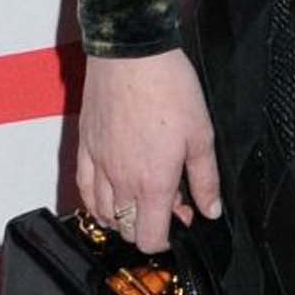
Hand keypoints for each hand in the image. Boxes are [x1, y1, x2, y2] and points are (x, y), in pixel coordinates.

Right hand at [76, 48, 221, 252]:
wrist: (132, 53)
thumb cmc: (168, 88)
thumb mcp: (201, 135)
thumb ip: (205, 179)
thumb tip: (211, 210)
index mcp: (153, 182)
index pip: (149, 239)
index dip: (166, 240)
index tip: (180, 222)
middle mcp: (121, 180)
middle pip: (126, 229)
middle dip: (146, 227)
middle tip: (167, 203)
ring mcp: (98, 164)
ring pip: (101, 212)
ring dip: (121, 215)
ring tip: (139, 197)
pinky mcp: (85, 146)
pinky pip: (83, 187)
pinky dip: (95, 198)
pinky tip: (108, 191)